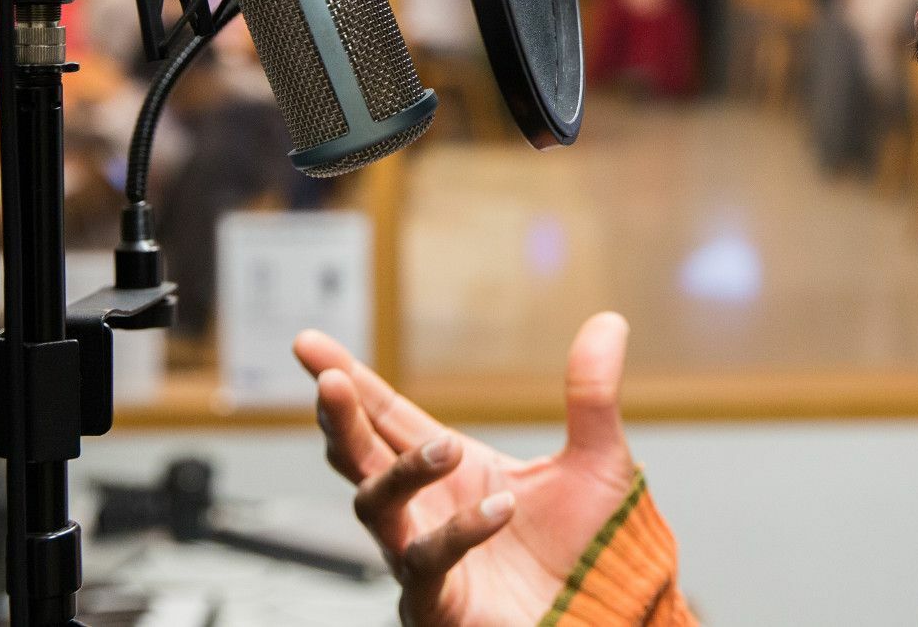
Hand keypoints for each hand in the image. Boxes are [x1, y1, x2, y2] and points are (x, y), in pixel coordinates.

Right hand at [294, 313, 637, 626]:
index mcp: (451, 469)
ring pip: (376, 508)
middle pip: (360, 457)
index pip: (385, 416)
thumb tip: (609, 320)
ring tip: (448, 447)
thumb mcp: (597, 459)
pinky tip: (500, 506)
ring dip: (404, 471)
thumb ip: (592, 393)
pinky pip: (428, 561)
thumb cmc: (592, 549)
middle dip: (340, 418)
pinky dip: (461, 531)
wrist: (609, 614)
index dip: (348, 379)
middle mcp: (426, 510)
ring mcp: (423, 556)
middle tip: (331, 384)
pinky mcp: (438, 602)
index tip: (308, 345)